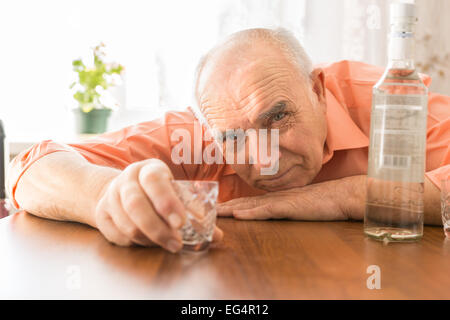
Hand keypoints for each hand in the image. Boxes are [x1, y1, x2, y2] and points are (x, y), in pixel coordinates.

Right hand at [94, 159, 222, 251]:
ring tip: (167, 244)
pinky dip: (137, 243)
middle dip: (157, 228)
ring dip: (149, 239)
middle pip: (135, 204)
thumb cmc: (156, 192)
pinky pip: (118, 235)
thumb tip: (218, 236)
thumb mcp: (174, 192)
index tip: (182, 222)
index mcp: (148, 170)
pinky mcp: (102, 214)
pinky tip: (149, 242)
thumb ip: (194, 212)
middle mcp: (126, 180)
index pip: (154, 181)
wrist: (119, 189)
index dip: (167, 202)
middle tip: (177, 244)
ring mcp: (111, 196)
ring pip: (127, 223)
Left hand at [217, 176, 365, 220]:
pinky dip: (251, 212)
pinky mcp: (289, 207)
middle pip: (245, 201)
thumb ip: (288, 205)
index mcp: (277, 197)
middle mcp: (275, 197)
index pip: (249, 200)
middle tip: (206, 209)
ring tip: (214, 212)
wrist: (342, 195)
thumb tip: (278, 209)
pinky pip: (266, 210)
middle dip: (225, 205)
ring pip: (251, 205)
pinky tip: (238, 215)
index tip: (217, 206)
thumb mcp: (301, 204)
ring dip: (231, 208)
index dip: (232, 203)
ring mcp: (281, 201)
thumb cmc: (324, 201)